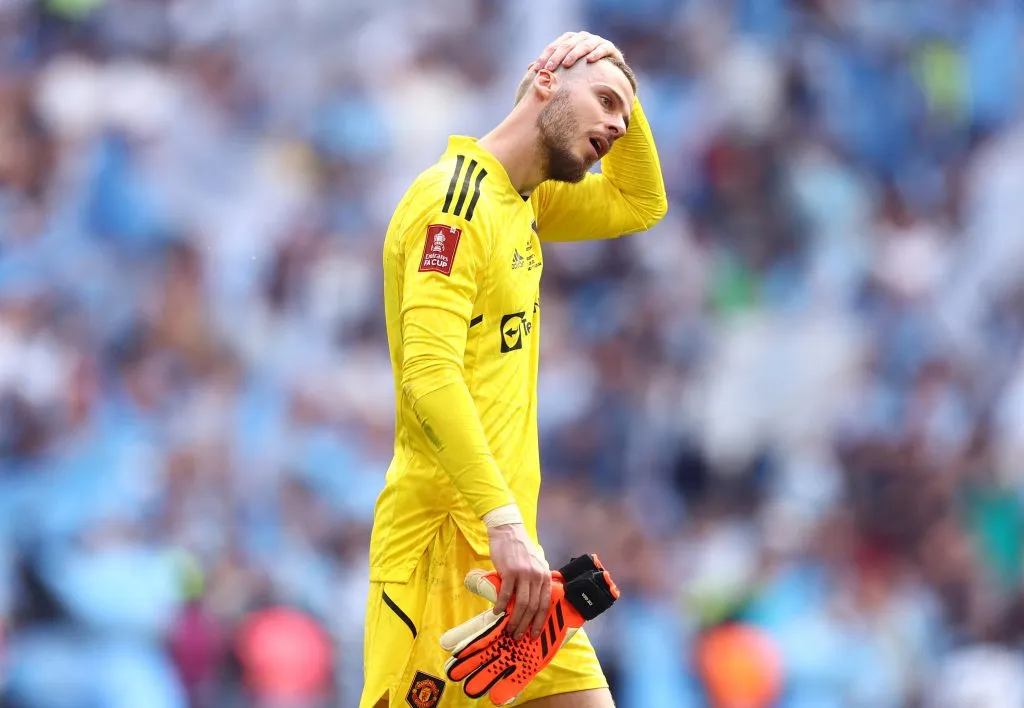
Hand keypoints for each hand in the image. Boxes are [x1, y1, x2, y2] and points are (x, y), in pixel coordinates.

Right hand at [487, 522, 550, 638]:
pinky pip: (506, 594)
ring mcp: (524, 574)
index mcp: (545, 576)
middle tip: (517, 636)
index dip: (539, 622)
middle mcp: (537, 576)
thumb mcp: (534, 566)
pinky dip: (501, 606)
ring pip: (521, 604)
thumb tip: (530, 604)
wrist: (508, 531)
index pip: (545, 605)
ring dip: (515, 620)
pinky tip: (497, 613)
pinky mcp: (510, 571)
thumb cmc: (519, 550)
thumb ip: (534, 582)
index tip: (534, 635)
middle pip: (533, 608)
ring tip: (508, 629)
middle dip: (525, 625)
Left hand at [529, 31, 623, 72]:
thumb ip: (550, 65)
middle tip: (549, 68)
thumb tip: (529, 68)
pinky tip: (589, 61)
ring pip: (584, 45)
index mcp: (570, 40)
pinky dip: (596, 53)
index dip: (545, 56)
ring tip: (567, 64)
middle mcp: (582, 37)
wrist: (608, 70)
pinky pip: (603, 48)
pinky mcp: (609, 47)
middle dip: (557, 56)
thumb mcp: (565, 67)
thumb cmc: (582, 69)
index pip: (554, 46)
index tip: (537, 69)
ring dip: (574, 54)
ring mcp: (596, 41)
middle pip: (567, 44)